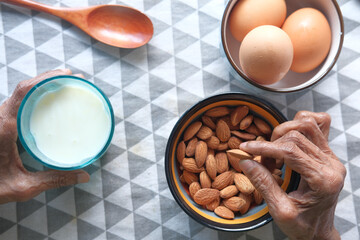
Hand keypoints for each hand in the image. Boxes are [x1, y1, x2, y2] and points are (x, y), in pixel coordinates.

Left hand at [0, 69, 89, 203]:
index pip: (24, 92)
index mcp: (4, 128)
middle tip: (72, 78)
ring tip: (62, 85)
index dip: (46, 78)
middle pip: (23, 88)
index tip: (67, 75)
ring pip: (19, 94)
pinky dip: (33, 96)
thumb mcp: (24, 186)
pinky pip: (16, 103)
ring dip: (40, 85)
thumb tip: (83, 175)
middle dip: (49, 78)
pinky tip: (46, 102)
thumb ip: (54, 180)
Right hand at [238, 111, 345, 239]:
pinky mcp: (328, 154)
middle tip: (262, 163)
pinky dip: (299, 125)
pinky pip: (318, 126)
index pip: (291, 151)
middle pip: (297, 136)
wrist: (317, 231)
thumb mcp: (279, 210)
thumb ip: (263, 183)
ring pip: (308, 125)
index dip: (264, 147)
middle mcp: (332, 165)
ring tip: (274, 153)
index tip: (245, 148)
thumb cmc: (302, 225)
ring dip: (283, 134)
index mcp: (323, 180)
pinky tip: (287, 139)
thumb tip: (245, 161)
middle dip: (272, 145)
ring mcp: (332, 157)